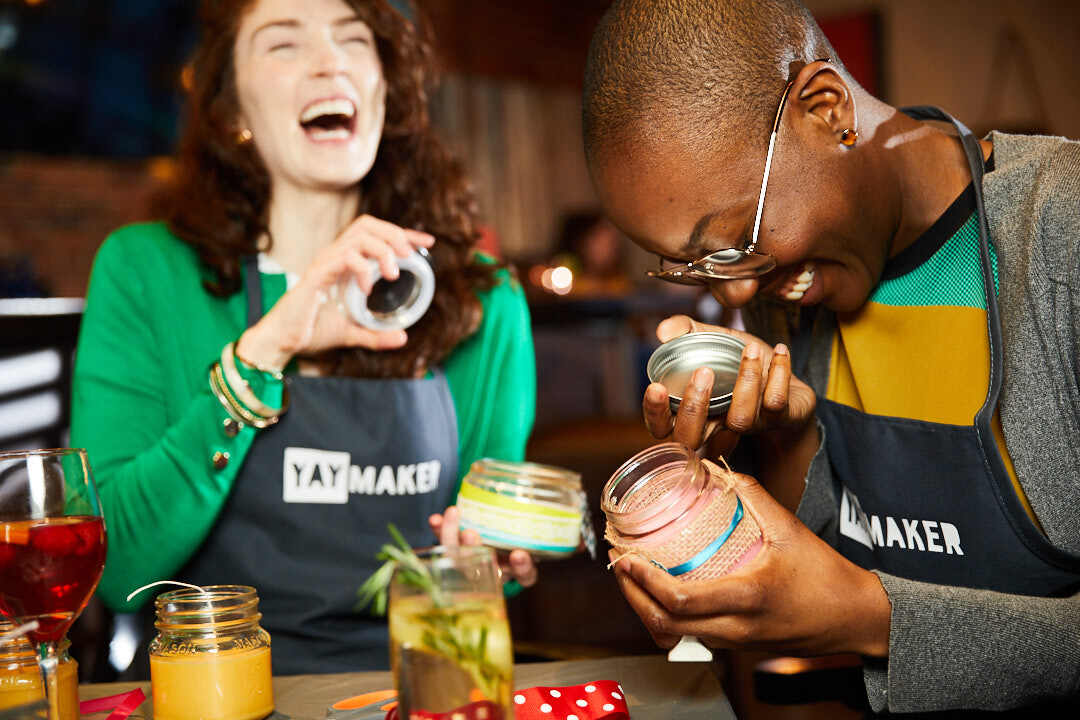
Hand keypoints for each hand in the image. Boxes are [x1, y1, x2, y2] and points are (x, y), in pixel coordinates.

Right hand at [236, 215, 434, 370]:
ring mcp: (324, 263)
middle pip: (366, 224)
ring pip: (357, 237)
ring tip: (393, 273)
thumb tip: (403, 338)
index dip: (403, 234)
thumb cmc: (311, 331)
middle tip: (411, 254)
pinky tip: (368, 289)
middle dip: (394, 233)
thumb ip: (377, 335)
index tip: (427, 242)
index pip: (375, 235)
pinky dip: (361, 269)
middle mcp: (334, 256)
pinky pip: (343, 258)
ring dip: (382, 250)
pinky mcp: (316, 275)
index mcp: (343, 262)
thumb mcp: (352, 333)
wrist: (283, 341)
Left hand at [429, 506, 537, 587]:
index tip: (518, 554)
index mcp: (518, 570)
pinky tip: (434, 519)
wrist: (499, 542)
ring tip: (451, 514)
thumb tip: (535, 489)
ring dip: (452, 538)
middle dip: (476, 550)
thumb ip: (531, 519)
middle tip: (471, 533)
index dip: (521, 567)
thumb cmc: (521, 535)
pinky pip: (445, 547)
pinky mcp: (456, 556)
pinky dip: (439, 531)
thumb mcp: (528, 530)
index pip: (525, 575)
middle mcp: (495, 572)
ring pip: (460, 559)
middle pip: (485, 568)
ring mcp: (474, 565)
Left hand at [610, 463, 889, 657]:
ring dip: (645, 610)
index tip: (626, 558)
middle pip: (665, 625)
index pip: (680, 600)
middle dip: (632, 596)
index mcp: (746, 597)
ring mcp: (735, 643)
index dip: (644, 582)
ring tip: (631, 579)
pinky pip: (690, 638)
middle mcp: (735, 628)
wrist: (853, 618)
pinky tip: (659, 595)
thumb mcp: (789, 528)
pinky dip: (666, 620)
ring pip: (674, 636)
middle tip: (619, 565)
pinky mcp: (737, 647)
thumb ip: (752, 495)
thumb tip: (716, 468)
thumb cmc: (825, 576)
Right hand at [643, 315, 815, 456]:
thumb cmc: (737, 360)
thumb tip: (663, 332)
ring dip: (745, 380)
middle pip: (693, 440)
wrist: (784, 373)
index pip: (662, 428)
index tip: (657, 387)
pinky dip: (779, 373)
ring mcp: (749, 426)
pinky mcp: (780, 419)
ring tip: (751, 349)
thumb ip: (685, 331)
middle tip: (703, 372)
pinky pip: (775, 403)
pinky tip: (781, 350)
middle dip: (693, 408)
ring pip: (740, 420)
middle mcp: (717, 425)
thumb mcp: (710, 339)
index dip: (655, 413)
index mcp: (692, 411)